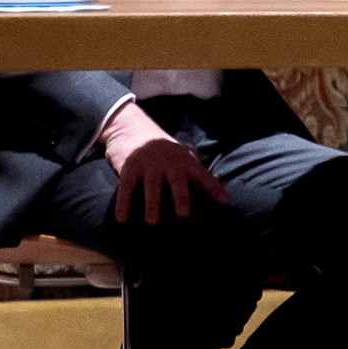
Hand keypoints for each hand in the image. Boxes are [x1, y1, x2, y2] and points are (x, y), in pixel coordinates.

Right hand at [99, 103, 230, 224]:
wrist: (131, 126)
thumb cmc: (164, 150)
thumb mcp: (183, 157)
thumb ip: (200, 174)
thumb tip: (224, 194)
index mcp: (184, 161)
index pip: (203, 176)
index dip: (214, 188)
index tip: (225, 202)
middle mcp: (168, 162)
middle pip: (176, 180)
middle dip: (180, 197)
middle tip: (183, 215)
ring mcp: (148, 164)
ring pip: (152, 186)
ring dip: (152, 204)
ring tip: (152, 222)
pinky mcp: (129, 167)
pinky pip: (126, 187)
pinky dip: (123, 203)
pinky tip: (122, 219)